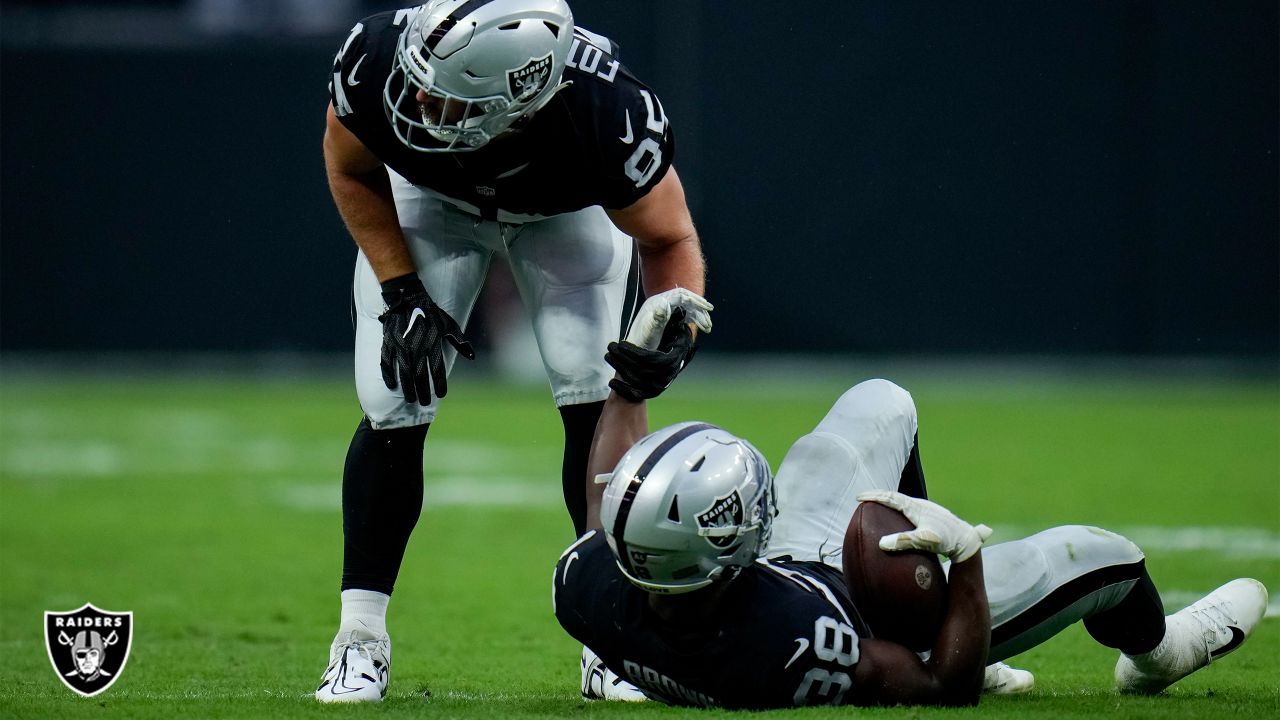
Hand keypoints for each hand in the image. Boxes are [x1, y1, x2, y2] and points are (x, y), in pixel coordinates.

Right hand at [378, 273, 474, 404]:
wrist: (407, 297)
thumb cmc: (431, 312)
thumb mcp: (449, 324)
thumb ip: (460, 341)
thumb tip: (472, 356)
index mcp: (432, 343)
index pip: (437, 369)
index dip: (439, 384)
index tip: (441, 395)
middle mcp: (417, 346)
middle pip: (420, 375)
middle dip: (423, 391)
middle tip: (424, 402)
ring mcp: (401, 345)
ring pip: (403, 372)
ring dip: (407, 388)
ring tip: (411, 399)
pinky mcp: (388, 342)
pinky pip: (387, 362)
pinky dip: (389, 375)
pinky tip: (392, 385)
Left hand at [606, 307, 695, 401]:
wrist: (677, 354)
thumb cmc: (673, 337)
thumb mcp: (675, 327)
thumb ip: (673, 319)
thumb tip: (675, 309)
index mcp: (672, 360)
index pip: (650, 359)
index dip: (633, 353)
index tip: (620, 344)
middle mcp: (666, 376)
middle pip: (640, 370)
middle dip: (622, 359)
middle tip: (610, 348)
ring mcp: (659, 386)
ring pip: (636, 380)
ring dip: (619, 369)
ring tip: (608, 356)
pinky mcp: (651, 393)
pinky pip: (636, 395)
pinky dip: (623, 390)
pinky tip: (611, 382)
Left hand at [624, 288, 712, 349]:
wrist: (636, 352)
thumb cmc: (641, 342)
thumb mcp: (649, 331)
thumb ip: (657, 318)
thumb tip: (664, 305)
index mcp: (657, 302)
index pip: (681, 295)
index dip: (695, 300)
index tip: (707, 308)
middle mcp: (662, 303)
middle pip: (686, 299)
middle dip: (699, 308)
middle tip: (709, 318)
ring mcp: (666, 310)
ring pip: (687, 308)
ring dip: (699, 316)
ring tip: (708, 328)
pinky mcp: (669, 318)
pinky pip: (685, 314)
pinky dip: (695, 319)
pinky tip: (702, 327)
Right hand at [856, 490, 992, 561]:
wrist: (966, 539)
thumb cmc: (946, 539)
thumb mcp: (924, 541)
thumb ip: (904, 541)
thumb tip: (881, 543)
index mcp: (915, 506)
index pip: (890, 497)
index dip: (874, 496)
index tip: (859, 497)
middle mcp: (919, 504)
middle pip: (894, 497)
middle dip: (878, 496)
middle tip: (864, 499)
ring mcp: (924, 510)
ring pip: (902, 502)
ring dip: (888, 502)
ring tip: (876, 506)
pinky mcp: (929, 516)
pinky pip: (907, 509)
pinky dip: (896, 509)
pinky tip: (897, 518)